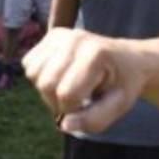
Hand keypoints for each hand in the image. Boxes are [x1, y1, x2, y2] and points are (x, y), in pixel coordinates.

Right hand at [23, 28, 143, 133]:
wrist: (129, 59)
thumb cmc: (124, 85)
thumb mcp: (118, 106)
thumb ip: (93, 120)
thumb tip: (63, 125)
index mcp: (96, 55)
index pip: (66, 93)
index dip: (72, 110)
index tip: (86, 107)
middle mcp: (75, 39)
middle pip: (45, 83)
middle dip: (57, 102)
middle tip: (76, 101)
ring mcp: (62, 34)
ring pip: (33, 73)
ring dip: (47, 89)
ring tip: (68, 88)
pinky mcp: (51, 35)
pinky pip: (29, 63)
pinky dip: (40, 76)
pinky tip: (60, 76)